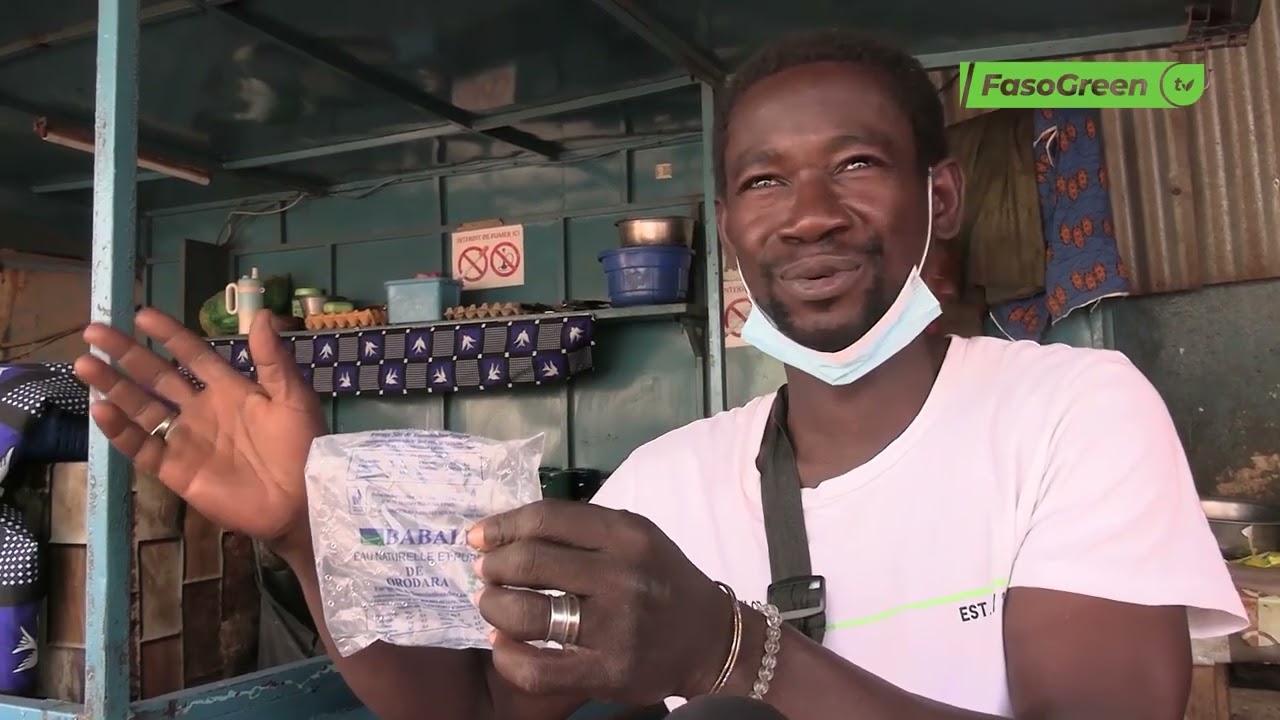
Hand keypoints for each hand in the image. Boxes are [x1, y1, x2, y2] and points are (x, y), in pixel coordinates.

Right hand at [74, 308, 325, 554]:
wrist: (302, 499)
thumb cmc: (302, 446)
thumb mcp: (293, 398)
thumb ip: (273, 359)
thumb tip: (264, 314)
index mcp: (230, 389)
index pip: (193, 355)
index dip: (169, 335)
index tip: (141, 314)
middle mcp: (202, 410)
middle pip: (157, 376)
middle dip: (126, 354)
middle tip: (94, 331)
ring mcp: (186, 439)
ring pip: (142, 407)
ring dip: (114, 386)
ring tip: (85, 364)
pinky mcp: (176, 470)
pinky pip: (142, 446)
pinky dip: (121, 430)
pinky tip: (102, 409)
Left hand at [468, 499, 733, 703]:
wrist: (710, 640)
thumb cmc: (662, 580)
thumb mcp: (636, 538)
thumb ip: (583, 530)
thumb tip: (510, 531)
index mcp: (627, 535)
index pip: (547, 519)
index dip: (503, 526)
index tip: (479, 537)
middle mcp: (622, 576)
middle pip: (530, 562)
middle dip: (493, 566)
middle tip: (484, 572)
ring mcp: (615, 627)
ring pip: (527, 614)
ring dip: (493, 605)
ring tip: (490, 604)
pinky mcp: (607, 672)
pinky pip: (537, 668)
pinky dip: (507, 655)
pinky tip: (502, 643)